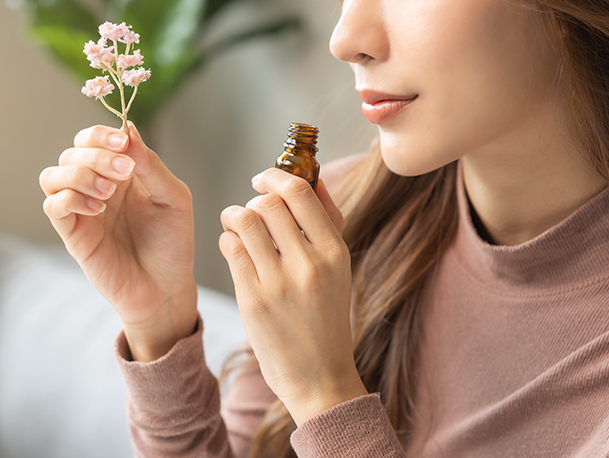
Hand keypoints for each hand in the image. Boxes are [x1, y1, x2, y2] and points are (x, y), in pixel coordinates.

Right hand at [40, 123, 197, 360]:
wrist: (166, 286)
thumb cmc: (173, 243)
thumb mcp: (174, 198)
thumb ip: (152, 166)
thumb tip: (129, 129)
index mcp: (124, 173)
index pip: (97, 138)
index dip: (104, 134)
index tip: (124, 143)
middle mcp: (99, 186)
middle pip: (74, 151)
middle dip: (96, 154)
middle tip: (124, 172)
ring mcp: (83, 208)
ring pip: (54, 174)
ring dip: (79, 174)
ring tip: (109, 193)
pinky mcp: (73, 232)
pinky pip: (52, 205)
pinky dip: (70, 198)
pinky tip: (97, 209)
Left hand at [219, 168, 367, 425]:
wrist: (319, 375)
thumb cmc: (327, 316)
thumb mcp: (339, 268)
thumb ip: (328, 221)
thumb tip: (314, 177)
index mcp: (335, 252)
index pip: (300, 193)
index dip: (275, 177)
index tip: (263, 180)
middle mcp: (309, 264)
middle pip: (267, 204)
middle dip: (252, 200)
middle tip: (249, 210)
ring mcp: (279, 283)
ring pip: (244, 222)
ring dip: (234, 215)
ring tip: (235, 223)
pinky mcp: (253, 301)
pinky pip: (231, 249)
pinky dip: (228, 240)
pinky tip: (235, 248)